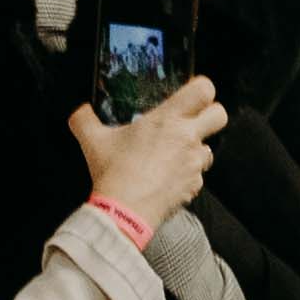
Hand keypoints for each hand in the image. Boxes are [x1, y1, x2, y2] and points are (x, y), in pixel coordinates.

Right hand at [68, 78, 224, 235]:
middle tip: (191, 121)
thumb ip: (84, 120)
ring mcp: (195, 162)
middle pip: (220, 115)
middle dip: (210, 115)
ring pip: (209, 147)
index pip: (203, 90)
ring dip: (196, 148)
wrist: (124, 210)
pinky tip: (167, 177)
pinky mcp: (196, 184)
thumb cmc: (112, 172)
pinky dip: (187, 174)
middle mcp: (188, 138)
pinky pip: (198, 174)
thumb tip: (79, 111)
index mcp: (168, 120)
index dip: (201, 89)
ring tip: (171, 154)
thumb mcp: (92, 141)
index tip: (191, 94)